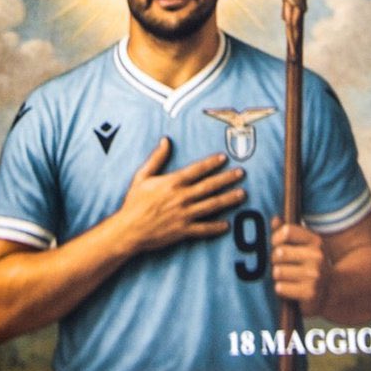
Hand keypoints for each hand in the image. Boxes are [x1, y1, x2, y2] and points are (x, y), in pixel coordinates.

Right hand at [112, 138, 245, 254]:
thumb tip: (166, 140)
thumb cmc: (134, 203)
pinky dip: (216, 227)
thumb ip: (156, 158)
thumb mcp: (142, 177)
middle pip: (209, 186)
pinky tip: (227, 224)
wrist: (128, 230)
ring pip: (211, 205)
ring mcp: (184, 214)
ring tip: (242, 194)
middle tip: (241, 173)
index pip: (196, 170)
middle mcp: (181, 197)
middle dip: (227, 179)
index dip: (211, 163)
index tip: (224, 158)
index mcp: (172, 183)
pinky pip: (203, 228)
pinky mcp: (183, 230)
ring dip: (228, 199)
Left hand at [269, 220, 329, 312]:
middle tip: (280, 264)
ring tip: (285, 277)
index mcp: (315, 241)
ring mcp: (315, 275)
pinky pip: (281, 288)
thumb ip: (288, 232)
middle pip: (279, 252)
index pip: (287, 231)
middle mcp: (317, 256)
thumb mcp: (304, 245)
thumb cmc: (311, 265)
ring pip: (278, 271)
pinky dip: (281, 289)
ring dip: (277, 276)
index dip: (275, 238)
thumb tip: (275, 219)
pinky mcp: (310, 293)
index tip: (275, 245)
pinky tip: (289, 288)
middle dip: (274, 260)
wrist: (331, 290)